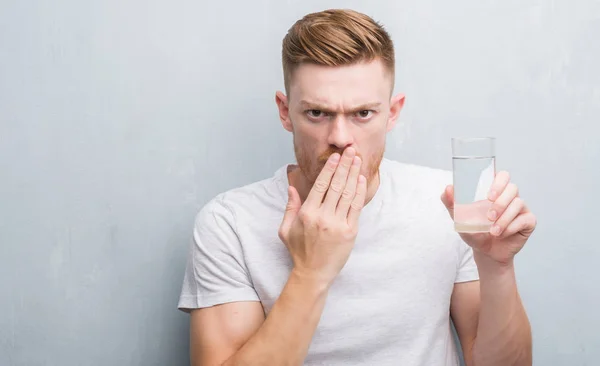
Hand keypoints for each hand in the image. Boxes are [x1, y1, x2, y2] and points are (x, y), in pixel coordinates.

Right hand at [278, 147, 366, 286]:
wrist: (313, 273)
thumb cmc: (299, 251)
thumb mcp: (285, 229)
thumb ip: (290, 207)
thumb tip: (292, 187)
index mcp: (307, 213)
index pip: (320, 185)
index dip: (329, 168)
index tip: (336, 156)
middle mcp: (323, 216)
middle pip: (336, 185)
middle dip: (345, 165)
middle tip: (351, 151)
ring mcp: (337, 224)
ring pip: (347, 193)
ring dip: (353, 174)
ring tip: (358, 160)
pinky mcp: (349, 232)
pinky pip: (355, 207)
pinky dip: (359, 192)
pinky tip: (361, 180)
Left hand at [441, 171, 536, 265]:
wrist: (485, 252)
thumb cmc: (474, 231)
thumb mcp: (460, 219)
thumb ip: (451, 203)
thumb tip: (448, 188)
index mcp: (495, 191)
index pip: (503, 176)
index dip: (499, 181)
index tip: (489, 195)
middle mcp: (510, 197)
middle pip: (513, 188)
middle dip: (501, 202)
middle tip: (489, 216)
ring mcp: (521, 208)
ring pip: (518, 203)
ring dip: (504, 218)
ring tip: (493, 231)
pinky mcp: (528, 221)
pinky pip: (524, 219)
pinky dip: (511, 227)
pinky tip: (502, 234)